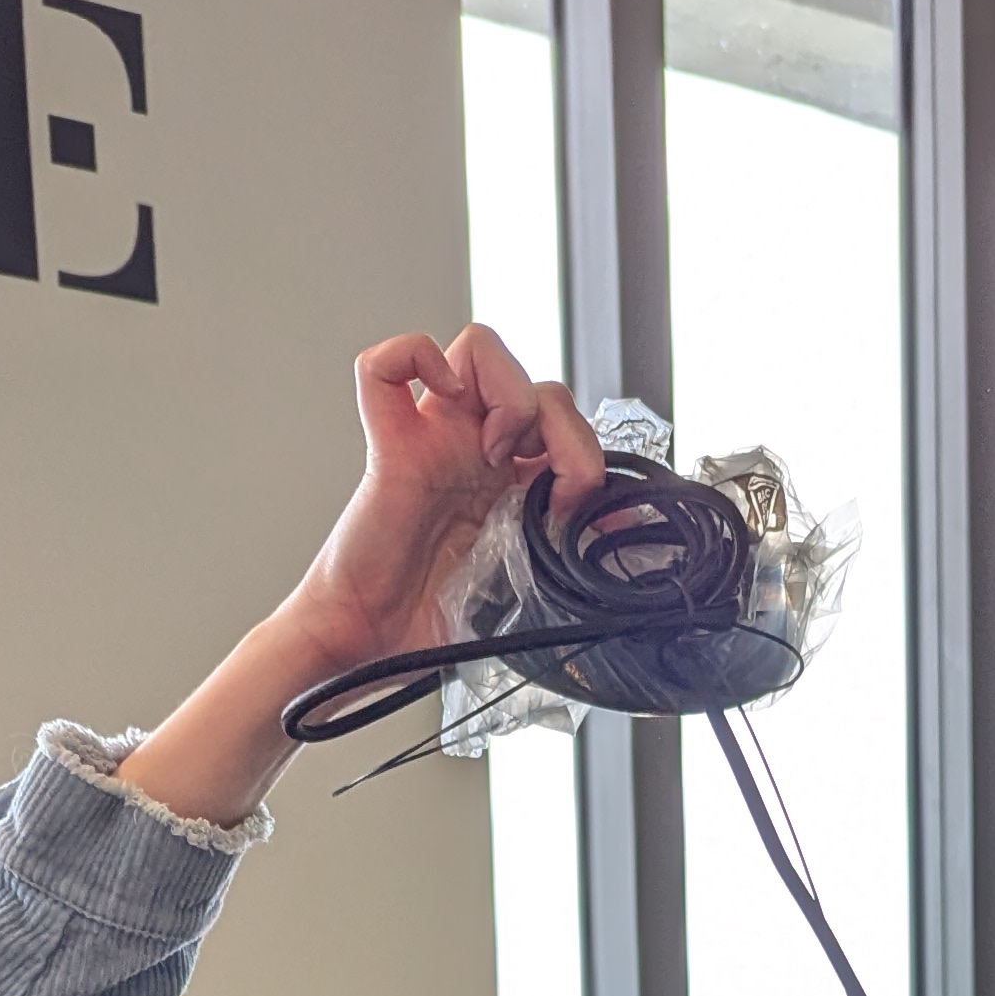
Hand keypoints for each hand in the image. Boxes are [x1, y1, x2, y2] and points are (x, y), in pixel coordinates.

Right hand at [119, 325, 605, 830]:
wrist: (372, 647)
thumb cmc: (429, 622)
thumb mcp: (525, 595)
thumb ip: (567, 563)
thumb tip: (622, 539)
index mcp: (511, 480)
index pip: (566, 421)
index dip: (586, 453)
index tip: (580, 508)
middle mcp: (475, 448)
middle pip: (534, 378)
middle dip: (559, 423)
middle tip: (547, 483)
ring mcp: (433, 438)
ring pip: (478, 348)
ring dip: (507, 388)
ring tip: (499, 448)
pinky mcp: (388, 445)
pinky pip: (383, 366)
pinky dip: (417, 357)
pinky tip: (443, 395)